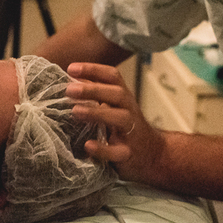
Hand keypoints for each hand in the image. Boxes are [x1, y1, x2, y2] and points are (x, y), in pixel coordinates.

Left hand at [63, 61, 160, 182]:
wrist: (153, 154)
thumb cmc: (125, 127)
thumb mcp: (113, 106)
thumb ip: (95, 93)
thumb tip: (70, 78)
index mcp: (123, 98)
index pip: (112, 77)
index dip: (94, 69)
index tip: (72, 68)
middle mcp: (129, 111)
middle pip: (117, 94)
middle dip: (94, 90)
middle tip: (69, 89)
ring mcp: (131, 132)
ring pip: (121, 118)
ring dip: (97, 113)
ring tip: (75, 111)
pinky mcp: (128, 154)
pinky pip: (117, 152)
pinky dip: (103, 149)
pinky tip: (88, 145)